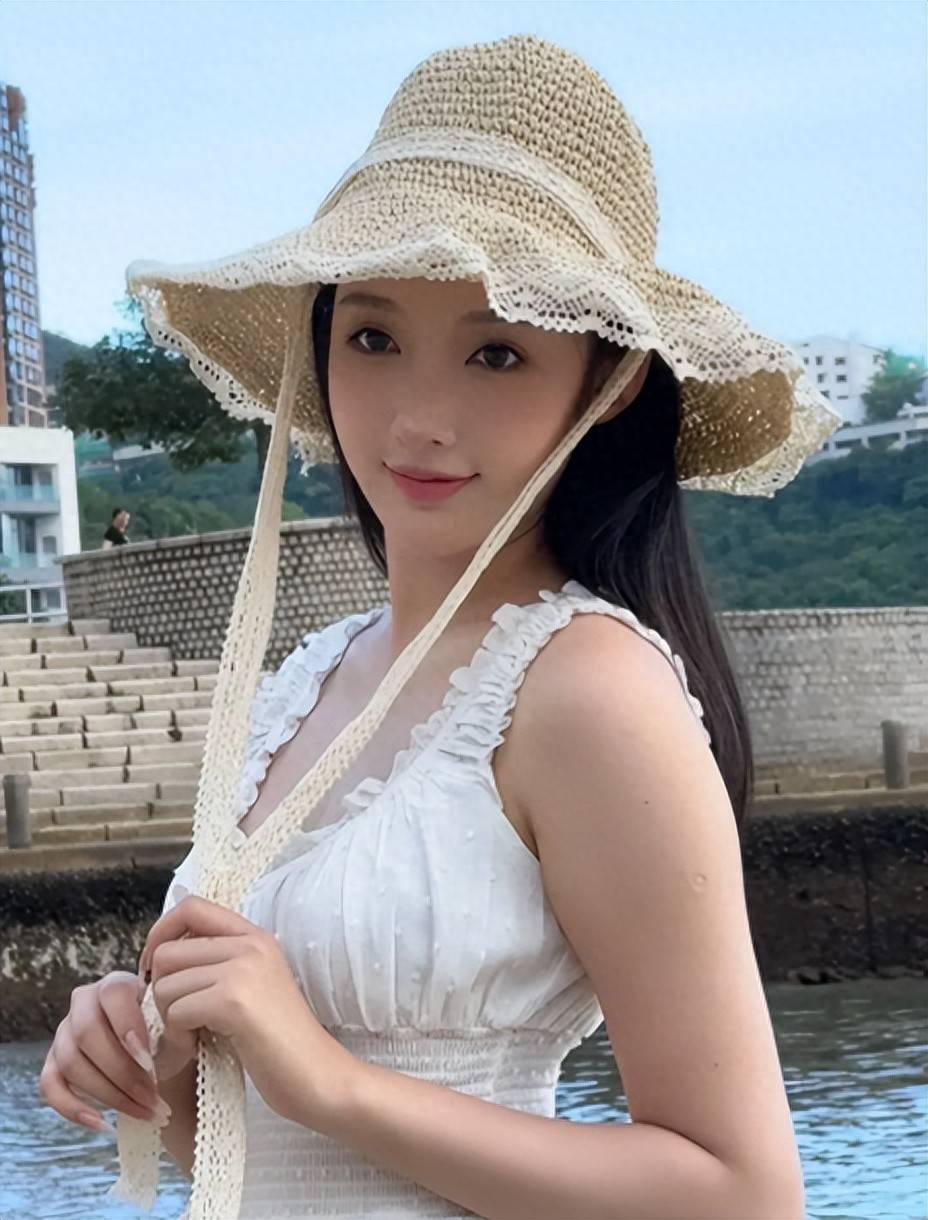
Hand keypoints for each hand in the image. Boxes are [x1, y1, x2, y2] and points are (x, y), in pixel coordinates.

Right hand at [39, 971, 173, 1136]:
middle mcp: (83, 1004)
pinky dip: (73, 1109)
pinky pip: (50, 1087)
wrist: (153, 1052)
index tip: (150, 1059)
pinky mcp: (52, 1063)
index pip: (113, 995)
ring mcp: (63, 1034)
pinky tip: (102, 1124)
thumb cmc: (165, 1034)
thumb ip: (172, 1029)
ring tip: (143, 1112)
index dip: (128, 1027)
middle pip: (87, 1034)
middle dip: (122, 1073)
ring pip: (71, 1063)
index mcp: (116, 985)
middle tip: (153, 1098)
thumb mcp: (174, 1026)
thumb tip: (165, 1045)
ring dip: (108, 1095)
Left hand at [138, 895, 361, 1127]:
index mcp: (254, 936)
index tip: (157, 970)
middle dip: (161, 990)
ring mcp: (243, 970)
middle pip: (168, 951)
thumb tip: (161, 958)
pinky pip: (176, 1012)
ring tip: (192, 1037)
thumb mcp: (253, 985)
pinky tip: (196, 1049)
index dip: (161, 933)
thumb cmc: (280, 1041)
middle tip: (179, 1019)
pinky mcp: (233, 1001)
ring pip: (166, 984)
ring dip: (168, 1019)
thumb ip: (218, 964)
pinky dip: (176, 1038)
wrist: (316, 1074)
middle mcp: (249, 944)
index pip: (191, 907)